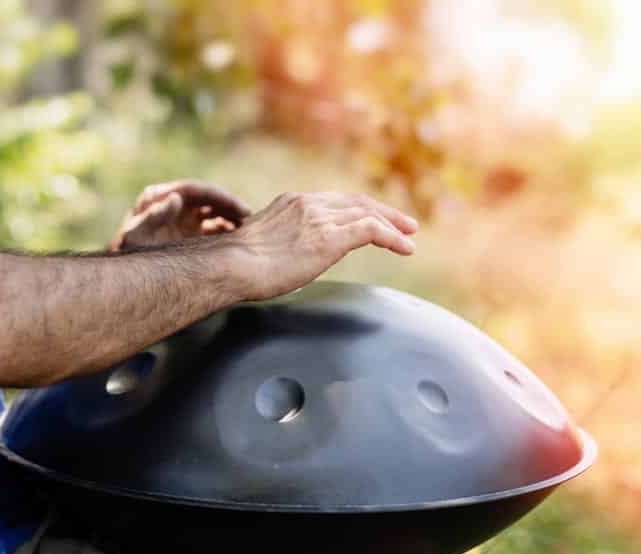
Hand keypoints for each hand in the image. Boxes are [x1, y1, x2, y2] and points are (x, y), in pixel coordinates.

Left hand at [111, 179, 251, 250]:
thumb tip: (176, 197)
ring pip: (213, 212)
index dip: (221, 197)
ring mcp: (182, 217)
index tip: (241, 209)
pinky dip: (227, 231)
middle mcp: (172, 203)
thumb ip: (154, 217)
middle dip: (231, 207)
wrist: (126, 275)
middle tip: (251, 220)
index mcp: (159, 196)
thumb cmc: (129, 254)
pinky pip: (213, 226)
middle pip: (208, 198)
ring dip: (232, 219)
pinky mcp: (190, 231)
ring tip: (249, 232)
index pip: (196, 189)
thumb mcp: (138, 236)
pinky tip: (239, 241)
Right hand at [222, 192, 418, 300]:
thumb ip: (280, 242)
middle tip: (405, 223)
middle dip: (384, 212)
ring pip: (368, 214)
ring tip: (410, 237)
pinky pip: (371, 231)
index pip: (335, 201)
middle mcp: (309, 204)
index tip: (372, 218)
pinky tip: (405, 248)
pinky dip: (392, 237)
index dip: (358, 209)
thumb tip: (283, 258)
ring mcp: (320, 219)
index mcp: (292, 203)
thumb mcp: (261, 245)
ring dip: (394, 225)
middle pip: (356, 202)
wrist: (230, 266)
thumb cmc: (236, 266)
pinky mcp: (329, 238)